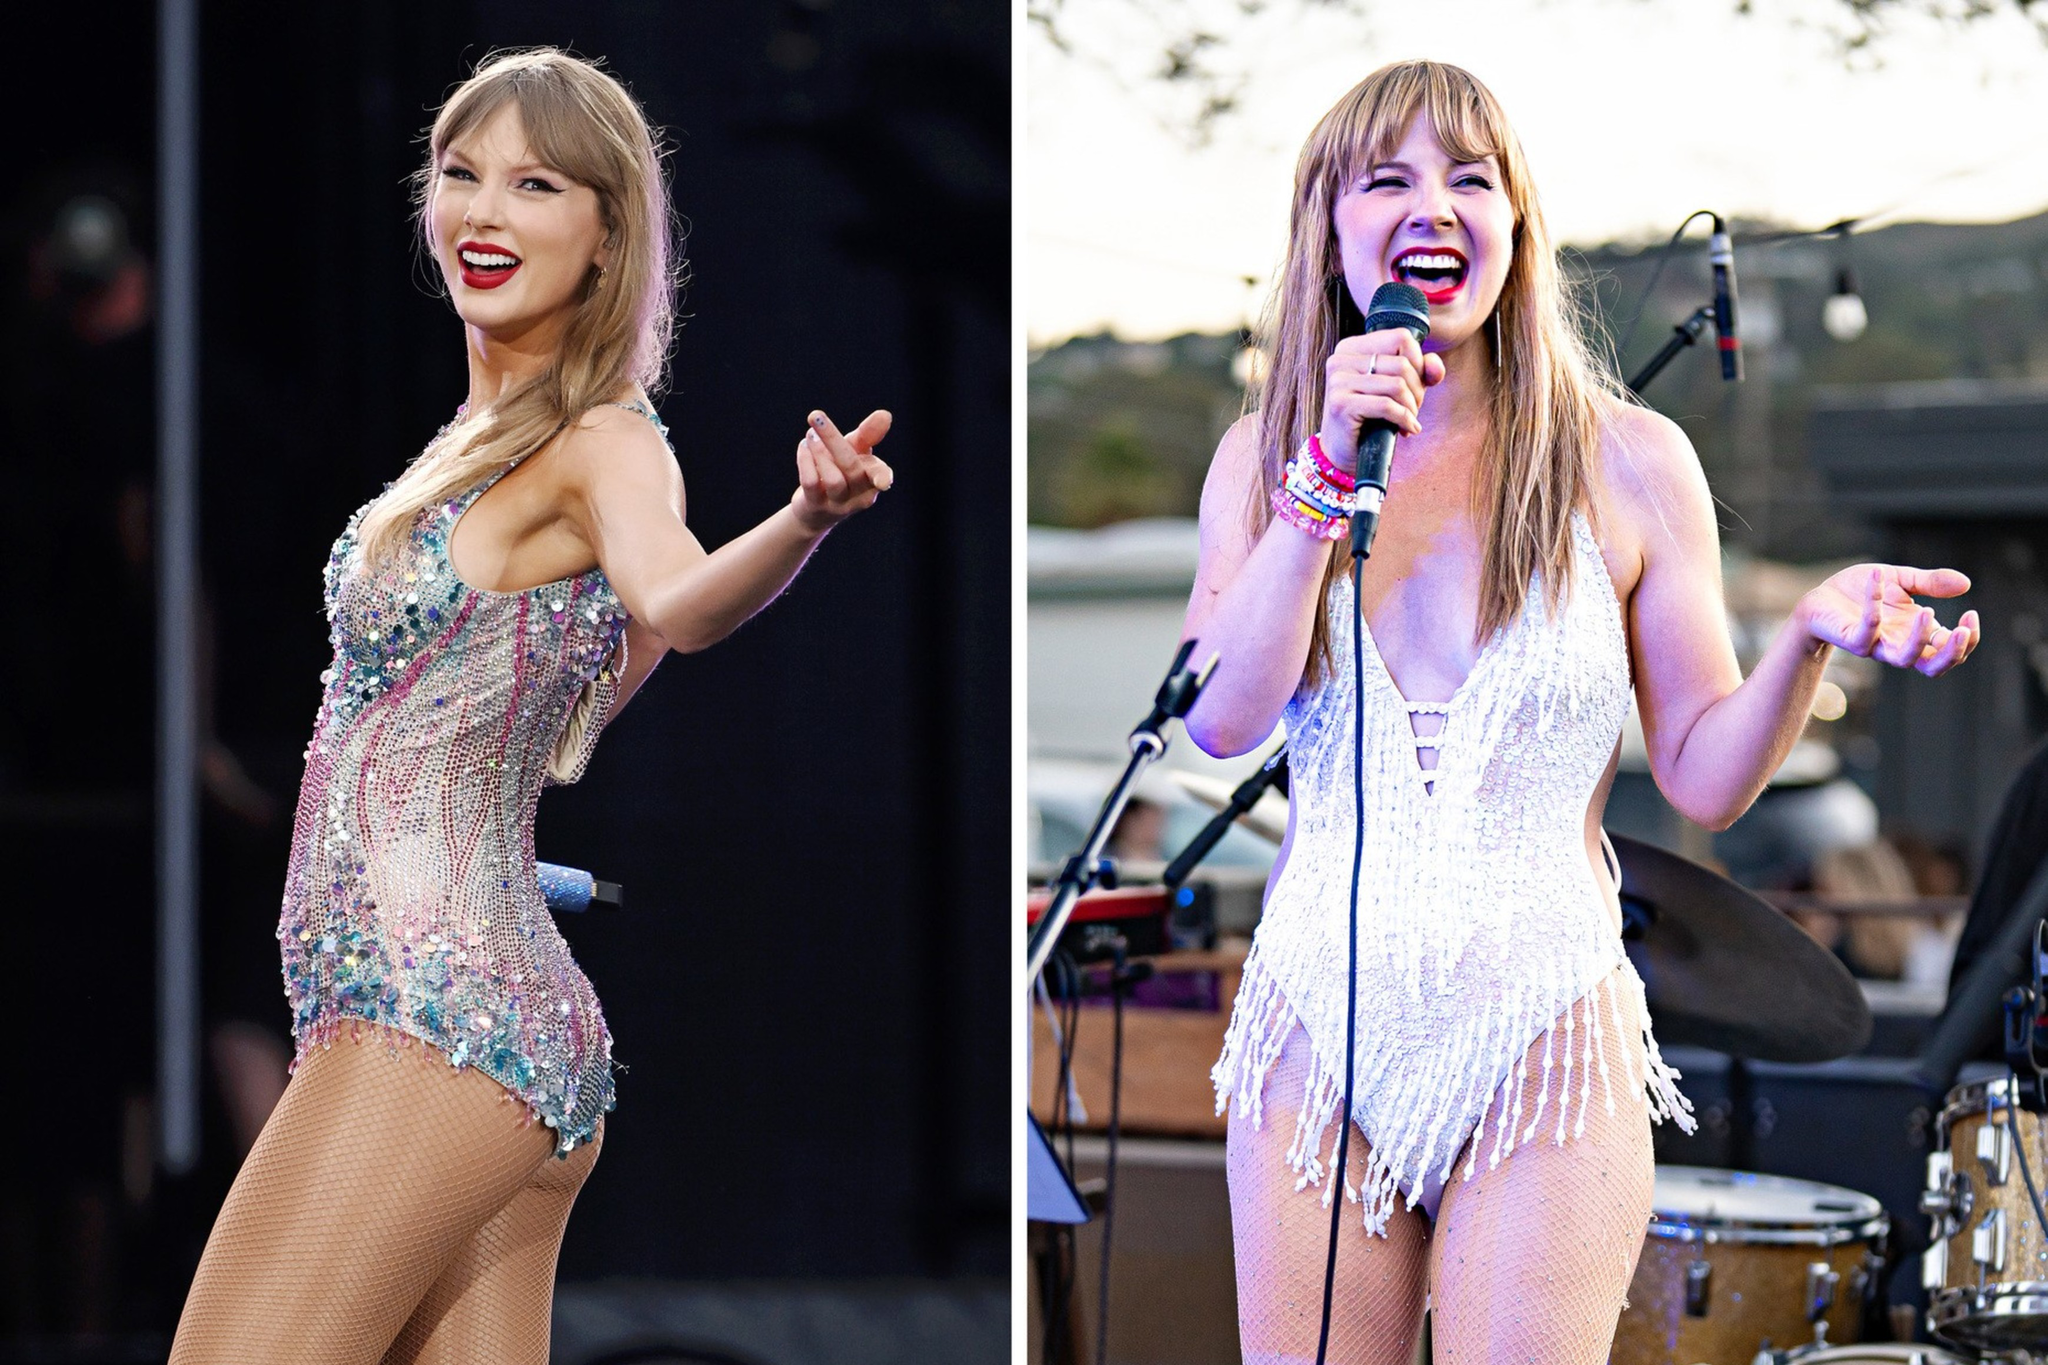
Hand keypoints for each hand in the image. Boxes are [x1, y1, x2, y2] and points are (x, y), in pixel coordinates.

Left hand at [792, 408, 892, 533]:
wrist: (816, 509)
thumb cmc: (841, 472)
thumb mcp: (855, 451)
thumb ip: (868, 434)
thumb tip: (885, 414)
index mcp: (873, 480)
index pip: (879, 473)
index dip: (882, 475)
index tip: (883, 481)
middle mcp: (860, 495)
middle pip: (851, 467)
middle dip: (832, 438)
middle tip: (815, 416)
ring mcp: (838, 504)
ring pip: (833, 478)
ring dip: (818, 451)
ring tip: (810, 435)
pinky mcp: (816, 506)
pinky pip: (811, 482)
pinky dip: (805, 460)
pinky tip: (804, 446)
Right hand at [1317, 328, 1445, 473]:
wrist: (1341, 452)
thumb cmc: (1370, 417)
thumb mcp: (1398, 388)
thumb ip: (1420, 370)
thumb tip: (1435, 365)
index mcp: (1352, 347)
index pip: (1400, 337)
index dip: (1418, 362)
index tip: (1415, 386)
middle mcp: (1341, 360)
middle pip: (1402, 363)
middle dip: (1417, 391)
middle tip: (1413, 410)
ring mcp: (1338, 381)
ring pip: (1397, 384)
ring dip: (1412, 407)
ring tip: (1409, 420)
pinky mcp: (1341, 404)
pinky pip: (1387, 406)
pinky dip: (1404, 419)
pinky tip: (1407, 429)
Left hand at [1798, 563, 1979, 676]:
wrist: (1820, 597)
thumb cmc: (1861, 592)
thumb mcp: (1901, 579)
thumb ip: (1930, 582)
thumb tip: (1966, 584)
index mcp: (1916, 633)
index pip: (1950, 650)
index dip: (1967, 639)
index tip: (1971, 614)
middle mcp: (1899, 644)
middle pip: (1934, 667)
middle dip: (1953, 652)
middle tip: (1962, 629)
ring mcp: (1875, 644)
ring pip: (1904, 659)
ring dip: (1919, 639)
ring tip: (1927, 612)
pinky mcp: (1850, 638)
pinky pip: (1867, 628)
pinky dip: (1874, 602)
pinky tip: (1879, 576)